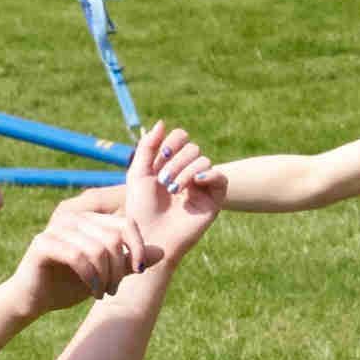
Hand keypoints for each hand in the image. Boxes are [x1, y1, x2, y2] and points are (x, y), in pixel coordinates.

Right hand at [7, 197, 158, 318]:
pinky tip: (92, 292)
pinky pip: (78, 256)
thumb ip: (130, 262)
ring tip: (103, 293)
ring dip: (106, 276)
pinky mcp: (43, 243)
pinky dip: (91, 277)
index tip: (139, 271)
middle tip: (114, 289)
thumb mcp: (106, 274)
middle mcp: (74, 218)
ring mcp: (57, 228)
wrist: (34, 300)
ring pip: (98, 248)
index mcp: (90, 220)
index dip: (138, 247)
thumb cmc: (69, 285)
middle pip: (114, 237)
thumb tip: (162, 252)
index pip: (126, 223)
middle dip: (119, 268)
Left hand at [123, 118, 226, 266]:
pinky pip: (220, 177)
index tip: (159, 158)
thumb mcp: (138, 174)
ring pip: (204, 161)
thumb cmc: (141, 210)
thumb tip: (162, 122)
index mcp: (171, 164)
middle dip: (176, 161)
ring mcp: (201, 186)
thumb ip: (147, 147)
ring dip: (185, 172)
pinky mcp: (213, 201)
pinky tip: (196, 183)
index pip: (181, 138)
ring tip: (174, 190)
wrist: (150, 237)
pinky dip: (209, 175)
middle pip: (192, 148)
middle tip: (164, 181)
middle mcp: (188, 173)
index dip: (172, 141)